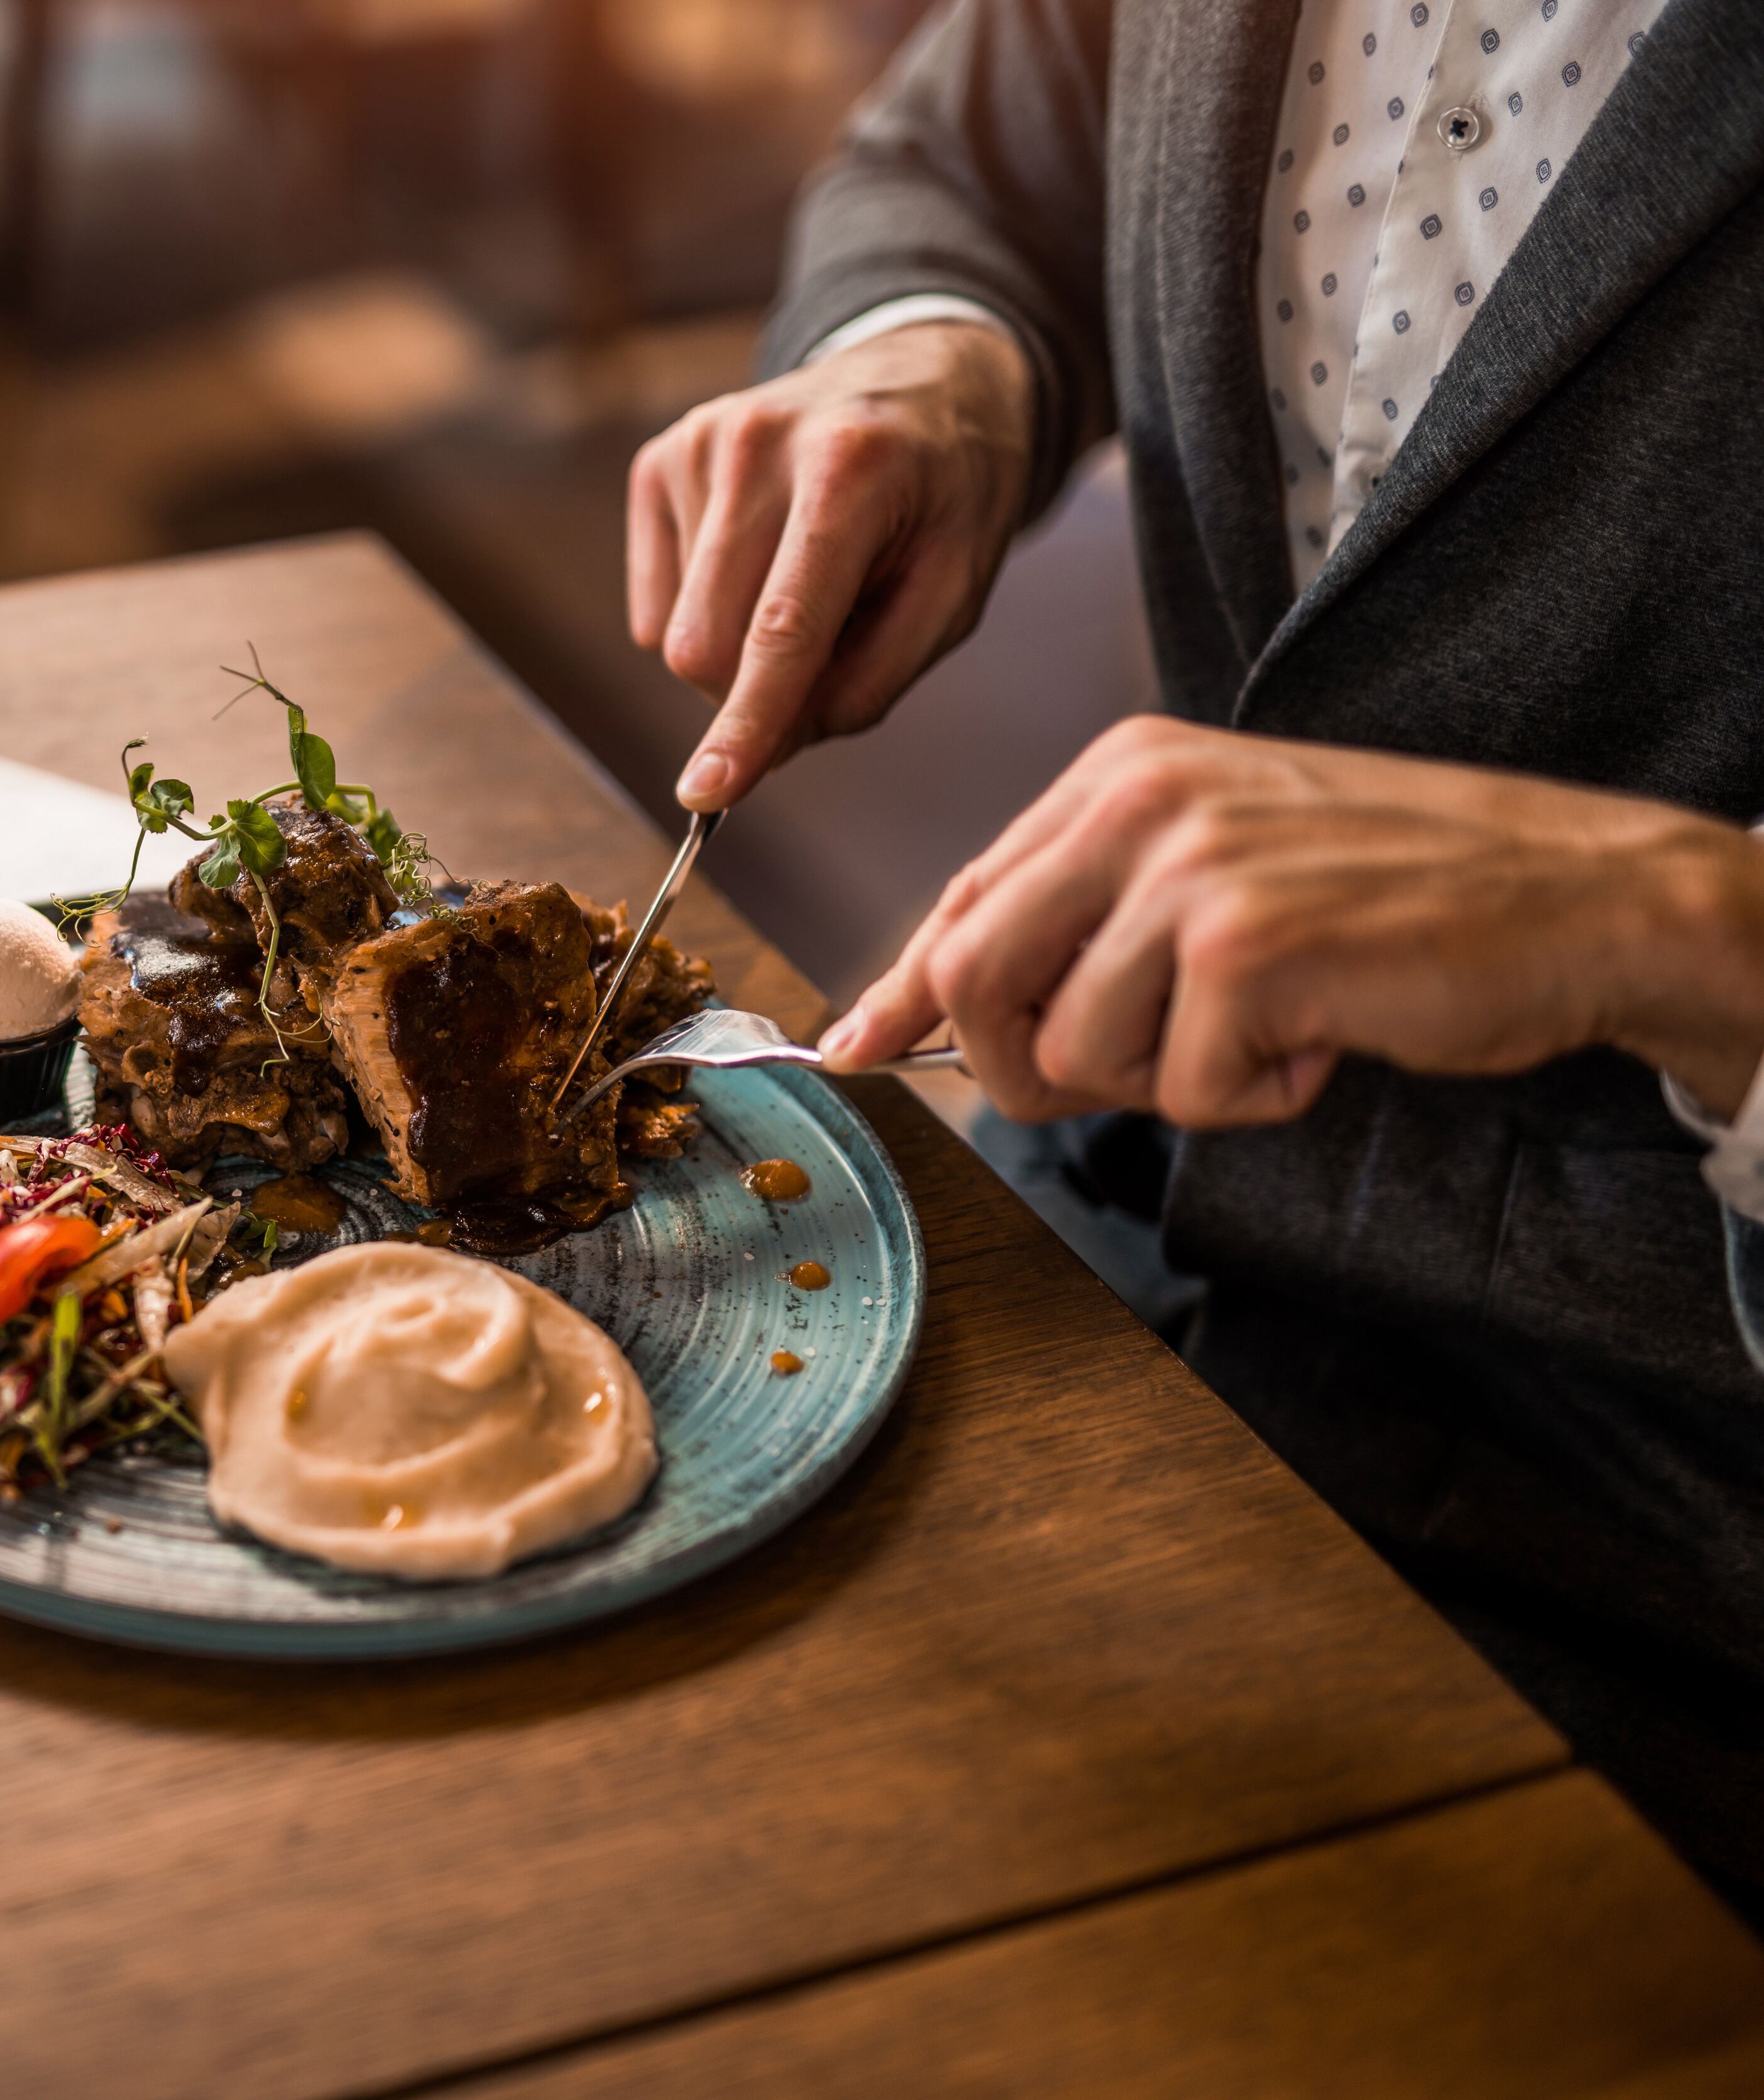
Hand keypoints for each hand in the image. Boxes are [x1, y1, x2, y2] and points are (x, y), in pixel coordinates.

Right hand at [627, 320, 1035, 811]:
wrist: (922, 375)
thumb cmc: (948, 492)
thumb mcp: (955, 590)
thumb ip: (872, 679)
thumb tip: (770, 749)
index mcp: (851, 471)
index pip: (781, 628)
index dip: (746, 722)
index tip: (706, 796)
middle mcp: (758, 444)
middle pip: (704, 646)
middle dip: (751, 694)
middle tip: (824, 660)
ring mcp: (697, 444)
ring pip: (672, 634)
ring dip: (735, 648)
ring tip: (804, 586)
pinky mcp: (660, 459)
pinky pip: (653, 605)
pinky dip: (705, 611)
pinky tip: (759, 562)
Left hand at [821, 716, 1763, 1126]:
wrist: (1577, 893)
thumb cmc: (1397, 895)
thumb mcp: (1216, 867)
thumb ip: (1088, 919)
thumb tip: (942, 1009)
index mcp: (1119, 775)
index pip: (962, 898)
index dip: (901, 990)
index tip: (852, 1046)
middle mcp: (1135, 802)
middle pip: (972, 978)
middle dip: (1024, 1067)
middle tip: (1128, 1074)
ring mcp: (1187, 867)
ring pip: (1073, 1050)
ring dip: (1169, 1082)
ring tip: (1268, 1028)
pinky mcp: (1242, 946)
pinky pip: (1179, 1087)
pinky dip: (1249, 1096)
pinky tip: (1320, 1037)